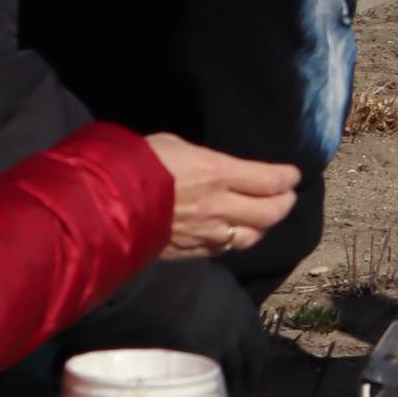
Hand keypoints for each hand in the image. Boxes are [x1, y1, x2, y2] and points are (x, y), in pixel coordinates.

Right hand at [147, 137, 300, 259]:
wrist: (104, 202)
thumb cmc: (136, 163)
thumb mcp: (175, 145)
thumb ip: (204, 161)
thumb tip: (216, 168)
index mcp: (217, 173)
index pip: (270, 180)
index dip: (287, 178)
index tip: (293, 175)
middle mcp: (219, 206)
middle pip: (270, 212)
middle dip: (285, 203)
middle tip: (287, 196)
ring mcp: (206, 232)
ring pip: (252, 236)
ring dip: (264, 226)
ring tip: (266, 216)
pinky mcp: (191, 251)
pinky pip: (225, 248)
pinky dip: (237, 239)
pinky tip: (236, 233)